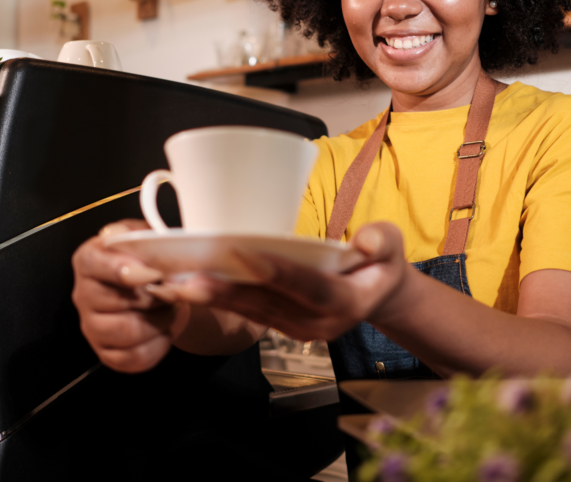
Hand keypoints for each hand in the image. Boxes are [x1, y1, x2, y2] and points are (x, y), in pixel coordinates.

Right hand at [71, 220, 189, 372]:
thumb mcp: (149, 236)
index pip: (93, 263)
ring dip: (160, 319)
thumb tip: (135, 239)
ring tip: (170, 308)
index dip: (123, 270)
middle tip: (172, 289)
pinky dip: (159, 344)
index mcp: (90, 260)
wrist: (163, 291)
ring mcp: (93, 327)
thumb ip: (143, 234)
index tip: (151, 273)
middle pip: (117, 301)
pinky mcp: (107, 353)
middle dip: (155, 296)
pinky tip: (163, 329)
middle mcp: (84, 294)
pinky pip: (135, 356)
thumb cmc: (152, 260)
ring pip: (128, 331)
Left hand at [169, 222, 409, 341]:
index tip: (246, 256)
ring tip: (177, 283)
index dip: (278, 272)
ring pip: (252, 311)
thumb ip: (381, 241)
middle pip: (269, 304)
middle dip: (228, 291)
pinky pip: (248, 313)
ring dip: (214, 298)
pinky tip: (189, 286)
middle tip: (190, 279)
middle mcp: (318, 324)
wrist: (378, 295)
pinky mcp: (281, 325)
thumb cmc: (381, 263)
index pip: (309, 287)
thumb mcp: (392, 246)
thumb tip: (366, 241)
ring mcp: (297, 329)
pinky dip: (219, 299)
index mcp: (346, 303)